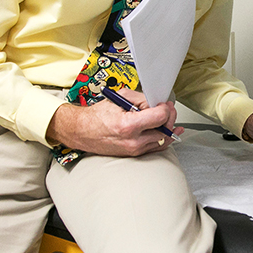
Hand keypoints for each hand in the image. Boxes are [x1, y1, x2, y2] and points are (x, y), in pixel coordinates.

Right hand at [46, 88, 182, 156]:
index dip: (165, 108)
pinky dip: (164, 138)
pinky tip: (171, 132)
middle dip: (170, 116)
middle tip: (168, 108)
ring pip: (164, 140)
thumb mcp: (120, 98)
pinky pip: (156, 147)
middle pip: (165, 130)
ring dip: (168, 127)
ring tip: (168, 117)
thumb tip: (157, 102)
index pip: (160, 117)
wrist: (82, 131)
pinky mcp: (134, 154)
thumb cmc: (98, 116)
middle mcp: (133, 141)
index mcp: (129, 125)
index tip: (163, 104)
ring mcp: (134, 150)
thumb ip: (142, 98)